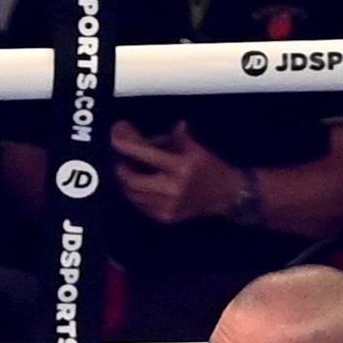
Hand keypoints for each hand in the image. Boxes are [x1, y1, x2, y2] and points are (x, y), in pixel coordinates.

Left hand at [110, 120, 247, 225]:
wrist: (226, 196)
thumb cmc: (212, 169)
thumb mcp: (198, 150)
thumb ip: (181, 138)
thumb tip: (173, 125)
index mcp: (181, 167)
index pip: (146, 155)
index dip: (127, 147)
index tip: (115, 139)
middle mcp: (172, 188)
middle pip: (133, 180)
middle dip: (122, 170)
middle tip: (120, 162)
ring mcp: (168, 206)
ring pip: (135, 195)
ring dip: (127, 184)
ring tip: (127, 174)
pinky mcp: (166, 217)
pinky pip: (142, 206)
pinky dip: (136, 196)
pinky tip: (139, 189)